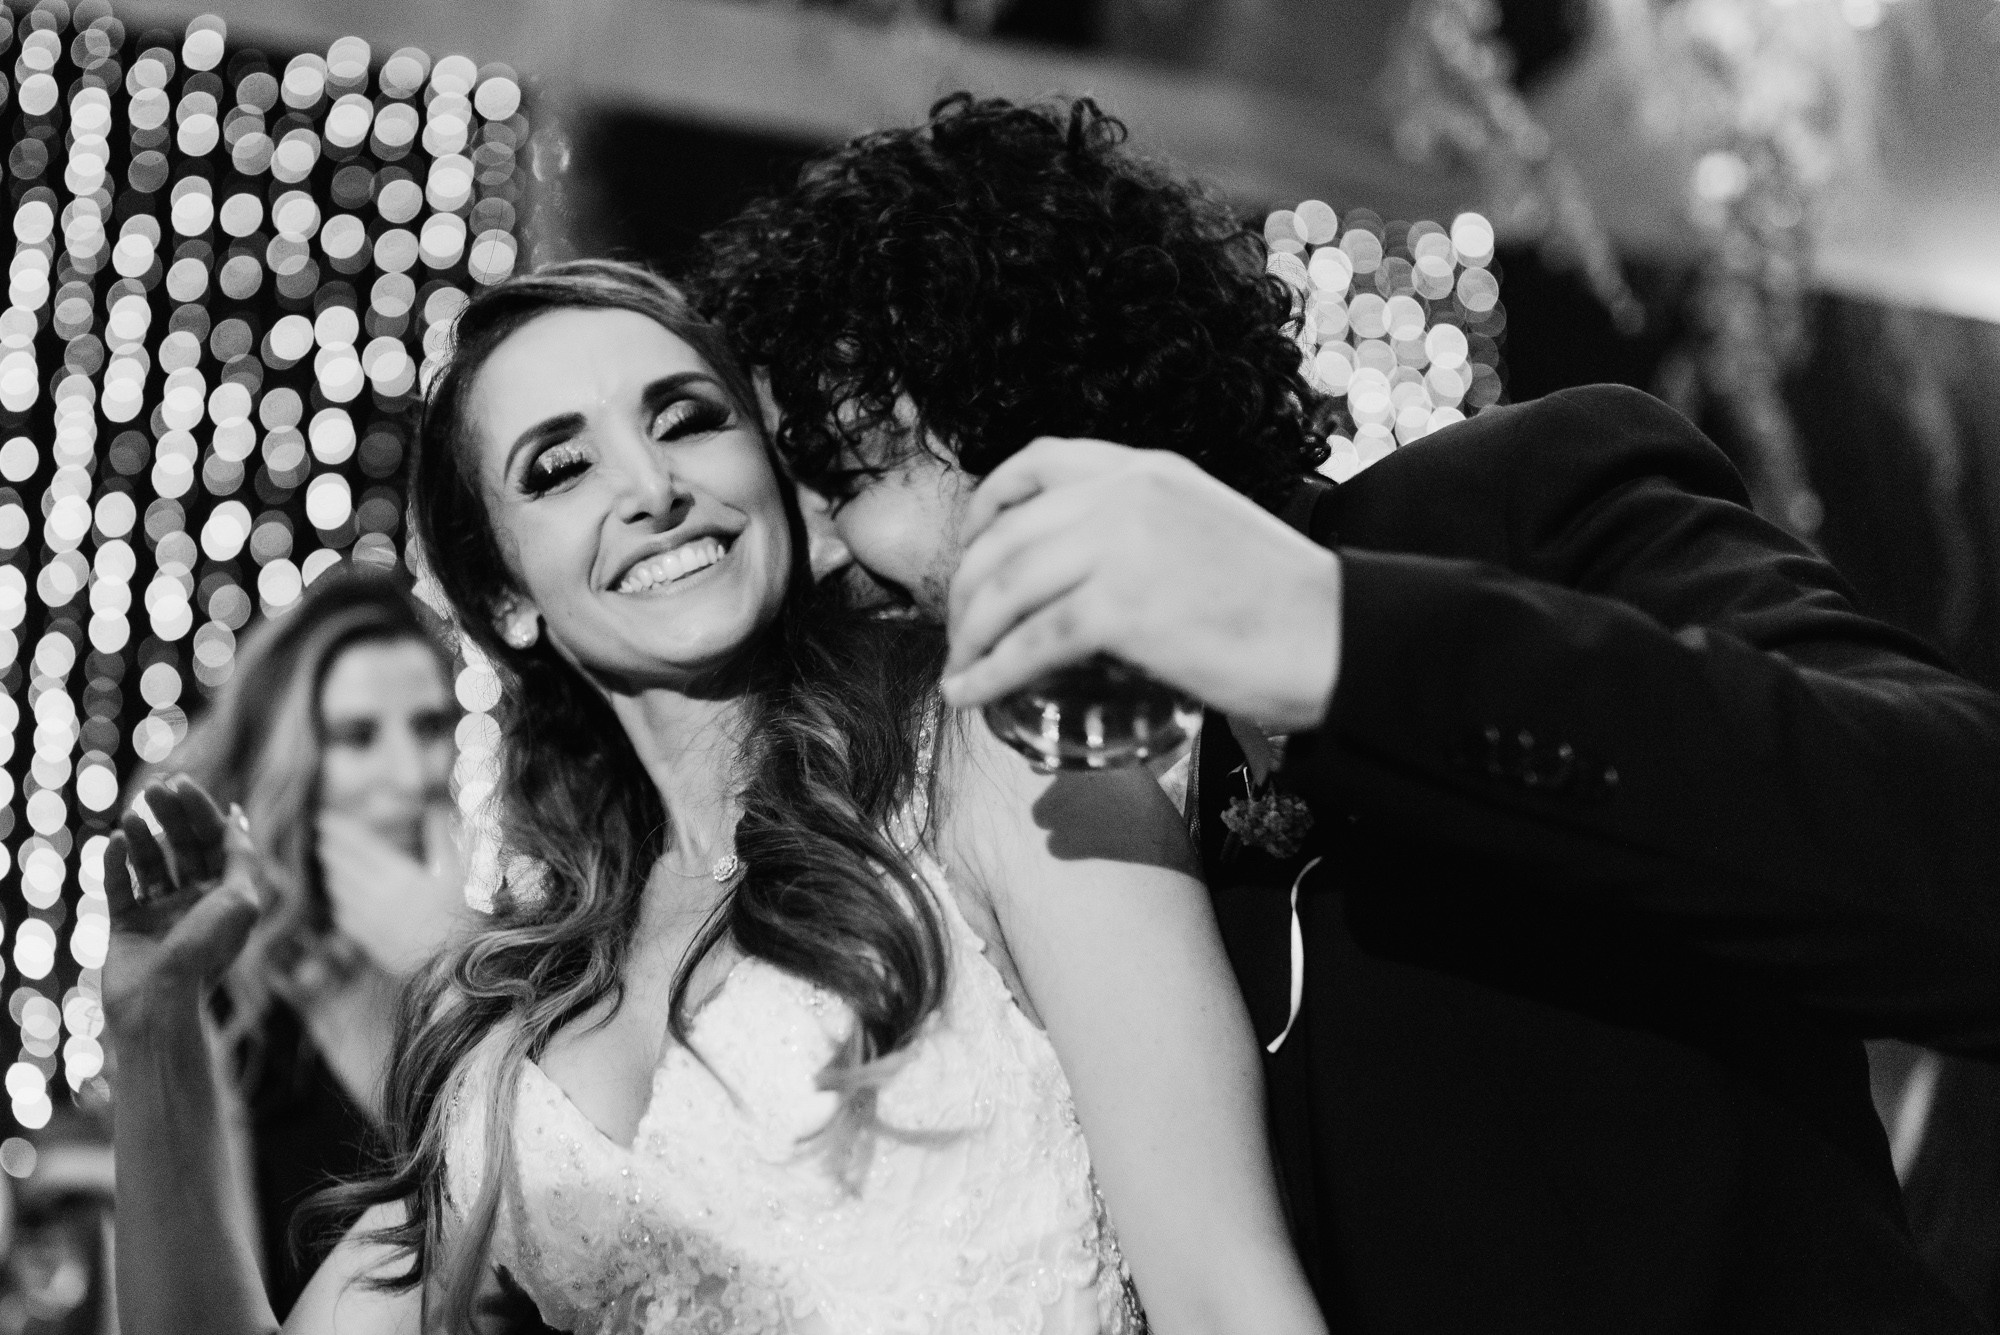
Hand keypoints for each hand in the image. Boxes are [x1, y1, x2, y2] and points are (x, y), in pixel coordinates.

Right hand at [104, 775, 262, 1038]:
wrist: (160, 1002)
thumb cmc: (206, 951)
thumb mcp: (240, 899)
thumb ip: (242, 857)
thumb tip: (238, 818)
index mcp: (227, 895)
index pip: (215, 841)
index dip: (200, 811)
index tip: (181, 784)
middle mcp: (196, 902)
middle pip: (183, 847)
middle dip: (171, 816)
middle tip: (153, 788)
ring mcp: (159, 913)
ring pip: (151, 863)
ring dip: (143, 836)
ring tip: (132, 813)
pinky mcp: (126, 926)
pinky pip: (120, 887)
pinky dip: (117, 863)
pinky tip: (117, 841)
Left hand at [318, 808, 469, 976]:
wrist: (458, 970)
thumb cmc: (467, 917)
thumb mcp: (463, 873)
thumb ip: (444, 840)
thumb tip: (434, 809)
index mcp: (399, 876)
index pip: (361, 847)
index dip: (341, 831)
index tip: (324, 818)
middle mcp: (378, 897)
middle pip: (345, 868)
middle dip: (331, 849)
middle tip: (320, 836)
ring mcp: (371, 922)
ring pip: (341, 892)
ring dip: (332, 873)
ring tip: (327, 863)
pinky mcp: (372, 943)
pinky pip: (345, 919)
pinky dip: (339, 903)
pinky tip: (340, 900)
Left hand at [942, 438, 1343, 732]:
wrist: (1340, 638)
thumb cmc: (1283, 604)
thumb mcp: (1204, 529)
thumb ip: (1143, 533)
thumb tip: (1081, 582)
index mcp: (1148, 471)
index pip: (1039, 462)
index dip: (987, 504)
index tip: (971, 547)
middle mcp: (1127, 496)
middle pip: (1007, 534)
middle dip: (966, 588)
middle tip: (959, 632)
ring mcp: (1123, 548)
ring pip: (1007, 588)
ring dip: (970, 635)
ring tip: (959, 669)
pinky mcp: (1124, 610)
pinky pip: (1031, 643)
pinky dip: (990, 672)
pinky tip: (970, 694)